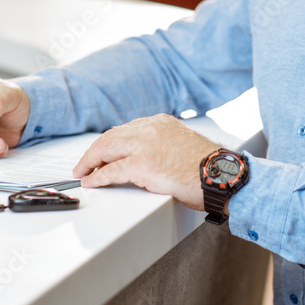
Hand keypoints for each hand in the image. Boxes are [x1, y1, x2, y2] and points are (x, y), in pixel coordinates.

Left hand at [72, 114, 219, 210]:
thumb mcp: (183, 144)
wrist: (222, 175)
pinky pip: (111, 171)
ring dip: (90, 162)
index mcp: (161, 122)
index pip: (126, 129)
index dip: (109, 143)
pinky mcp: (142, 165)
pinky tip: (91, 182)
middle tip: (84, 164)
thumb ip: (163, 144)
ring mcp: (145, 145)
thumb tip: (148, 158)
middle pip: (111, 136)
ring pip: (106, 149)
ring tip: (82, 173)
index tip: (102, 152)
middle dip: (94, 152)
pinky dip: (97, 177)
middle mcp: (150, 128)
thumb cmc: (208, 167)